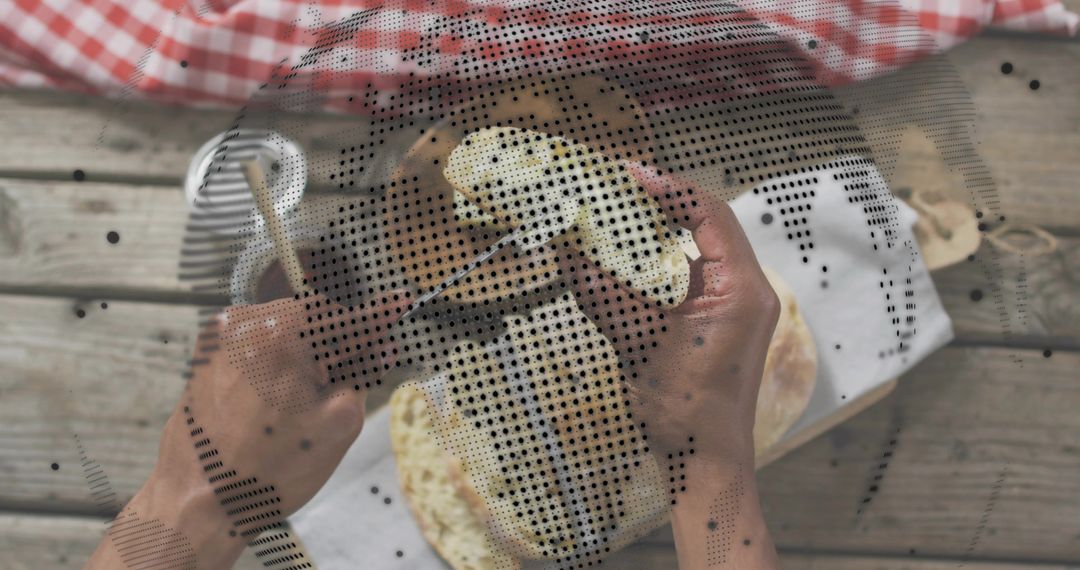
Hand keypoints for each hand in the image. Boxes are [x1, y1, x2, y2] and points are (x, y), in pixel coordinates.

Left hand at [87, 292, 410, 568]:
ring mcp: (223, 335)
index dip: (380, 313)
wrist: (197, 501)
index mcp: (284, 334)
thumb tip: (382, 346)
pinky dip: (280, 358)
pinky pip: (260, 341)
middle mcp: (247, 322)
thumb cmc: (269, 471)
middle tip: (359, 371)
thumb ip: (364, 374)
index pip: (347, 315)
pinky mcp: (208, 352)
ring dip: (309, 349)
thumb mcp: (338, 424)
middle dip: (341, 338)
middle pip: (315, 314)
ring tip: (311, 397)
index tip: (400, 301)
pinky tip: (281, 398)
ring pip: (287, 326)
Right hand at [558, 162, 780, 568]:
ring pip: (701, 251)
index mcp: (741, 289)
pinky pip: (695, 278)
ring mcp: (738, 308)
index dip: (668, 189)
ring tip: (618, 218)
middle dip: (662, 205)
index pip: (709, 214)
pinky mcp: (722, 323)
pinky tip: (629, 262)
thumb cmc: (682, 410)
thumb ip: (603, 294)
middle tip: (617, 189)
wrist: (706, 463)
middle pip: (708, 226)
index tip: (629, 175)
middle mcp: (750, 292)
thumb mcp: (636, 344)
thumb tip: (566, 253)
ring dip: (661, 234)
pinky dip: (663, 264)